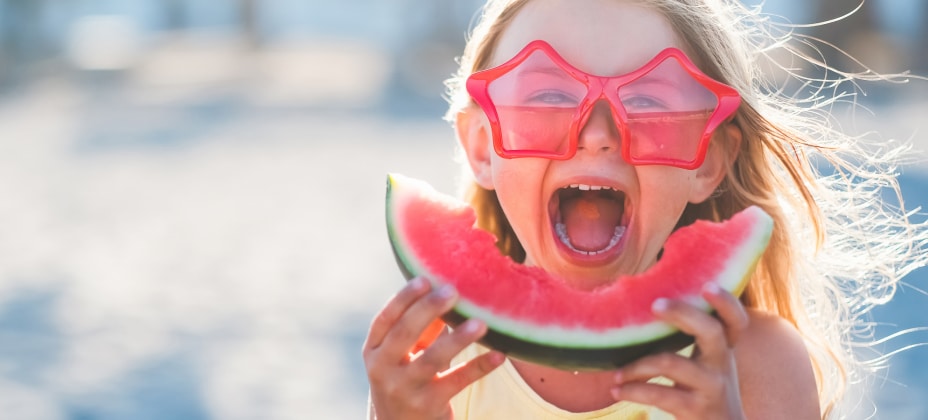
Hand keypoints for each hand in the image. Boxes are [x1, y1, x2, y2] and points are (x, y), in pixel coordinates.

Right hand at [363, 277, 504, 419]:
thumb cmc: (405, 379)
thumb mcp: (402, 355)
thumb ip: (419, 328)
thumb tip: (444, 292)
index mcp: (374, 351)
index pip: (385, 320)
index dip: (403, 298)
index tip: (425, 278)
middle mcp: (383, 370)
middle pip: (405, 334)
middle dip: (429, 310)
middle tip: (452, 291)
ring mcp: (404, 389)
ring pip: (432, 359)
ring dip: (458, 339)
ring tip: (480, 324)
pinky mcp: (427, 405)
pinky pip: (457, 382)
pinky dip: (479, 367)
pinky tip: (499, 354)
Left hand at [611, 283, 748, 419]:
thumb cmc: (703, 390)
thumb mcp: (705, 363)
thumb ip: (689, 338)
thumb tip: (644, 305)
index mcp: (723, 348)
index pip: (735, 321)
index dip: (726, 302)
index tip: (707, 286)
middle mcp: (722, 364)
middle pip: (711, 331)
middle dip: (682, 314)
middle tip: (654, 305)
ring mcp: (712, 387)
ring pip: (671, 363)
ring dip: (636, 366)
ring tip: (616, 373)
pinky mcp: (696, 409)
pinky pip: (660, 394)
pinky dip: (633, 390)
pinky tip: (616, 391)